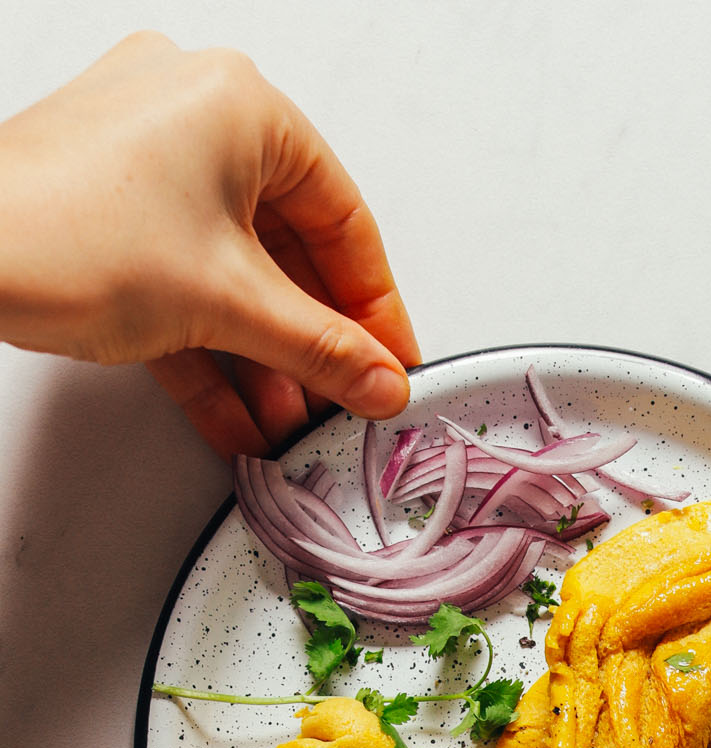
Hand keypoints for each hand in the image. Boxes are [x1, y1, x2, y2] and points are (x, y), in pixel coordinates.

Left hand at [0, 32, 419, 457]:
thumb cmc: (65, 234)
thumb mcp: (229, 305)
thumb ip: (321, 350)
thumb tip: (377, 379)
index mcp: (239, 104)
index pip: (343, 217)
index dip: (376, 306)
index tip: (392, 363)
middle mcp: (193, 114)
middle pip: (285, 250)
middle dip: (310, 346)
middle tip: (343, 403)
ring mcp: (143, 159)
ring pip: (230, 273)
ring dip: (261, 359)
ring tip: (288, 427)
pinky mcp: (106, 209)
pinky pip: (181, 280)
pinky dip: (209, 346)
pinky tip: (235, 415)